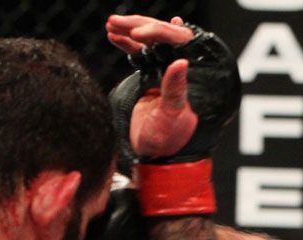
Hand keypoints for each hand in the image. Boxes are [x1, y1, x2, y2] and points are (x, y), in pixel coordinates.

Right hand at [106, 15, 196, 158]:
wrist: (155, 155)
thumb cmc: (169, 140)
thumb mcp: (171, 116)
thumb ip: (175, 90)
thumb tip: (181, 62)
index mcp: (191, 77)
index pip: (177, 42)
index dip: (157, 33)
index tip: (137, 34)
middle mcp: (181, 71)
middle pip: (162, 37)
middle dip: (139, 26)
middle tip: (116, 21)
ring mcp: (165, 72)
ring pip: (149, 42)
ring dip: (130, 31)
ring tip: (111, 25)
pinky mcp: (152, 77)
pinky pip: (140, 53)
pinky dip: (127, 43)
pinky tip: (114, 35)